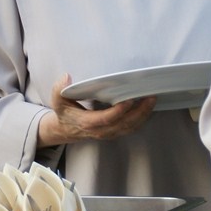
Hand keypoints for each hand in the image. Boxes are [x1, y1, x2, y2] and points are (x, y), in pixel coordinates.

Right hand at [37, 74, 155, 147]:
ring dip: (143, 115)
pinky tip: (148, 108)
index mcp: (87, 123)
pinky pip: (130, 128)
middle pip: (123, 125)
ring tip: (152, 101)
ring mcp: (109, 133)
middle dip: (138, 112)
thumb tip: (66, 77)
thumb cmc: (64, 113)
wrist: (66, 129)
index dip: (118, 111)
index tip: (129, 99)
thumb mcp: (58, 100)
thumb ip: (59, 89)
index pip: (105, 119)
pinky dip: (141, 119)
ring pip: (129, 128)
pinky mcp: (114, 132)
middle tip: (149, 97)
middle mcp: (100, 131)